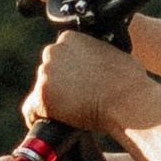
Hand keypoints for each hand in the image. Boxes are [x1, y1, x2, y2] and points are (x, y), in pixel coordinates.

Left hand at [26, 29, 148, 133]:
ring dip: (53, 100)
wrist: (127, 100)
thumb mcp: (112, 52)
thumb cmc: (129, 80)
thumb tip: (94, 64)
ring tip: (71, 112)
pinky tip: (50, 123)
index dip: (69, 71)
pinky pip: (31, 110)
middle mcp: (53, 52)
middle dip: (60, 84)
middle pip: (49, 71)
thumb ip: (94, 54)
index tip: (77, 82)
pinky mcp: (42, 96)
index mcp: (70, 37)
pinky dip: (38, 118)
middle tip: (76, 99)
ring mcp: (45, 74)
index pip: (60, 55)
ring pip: (42, 90)